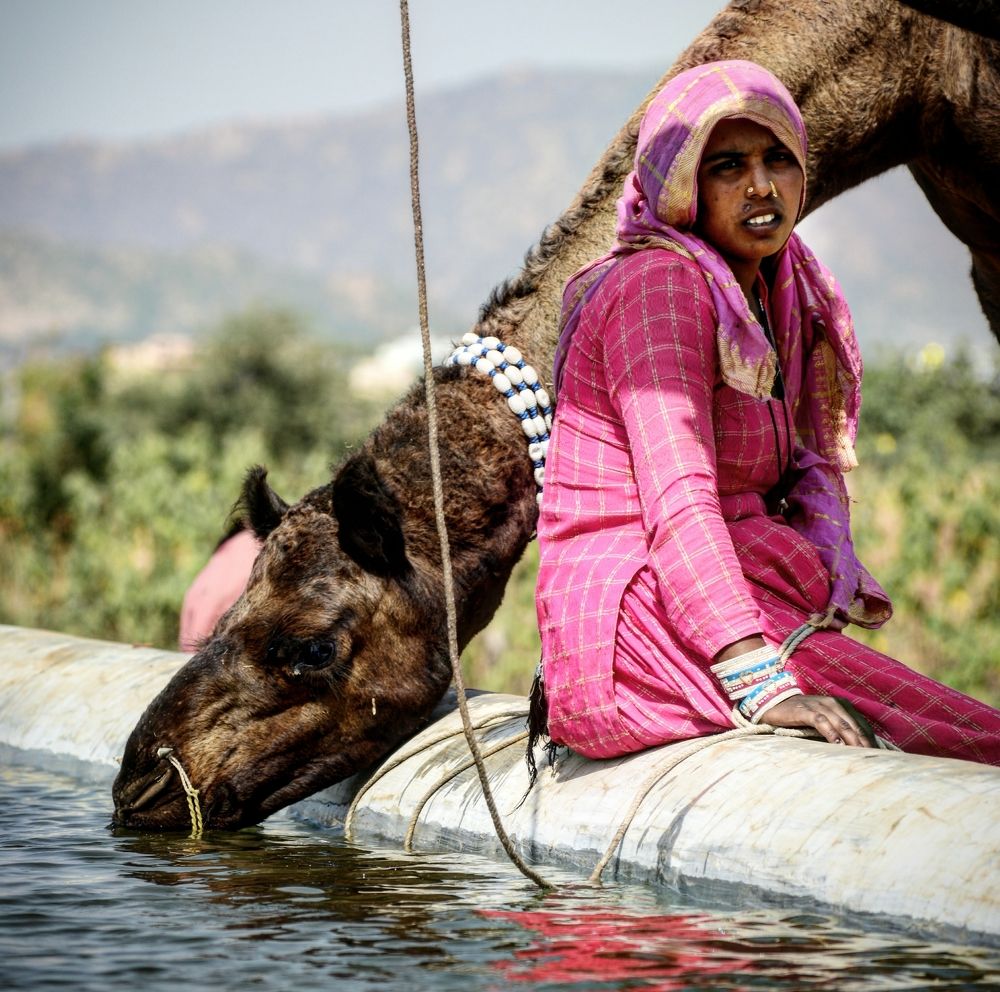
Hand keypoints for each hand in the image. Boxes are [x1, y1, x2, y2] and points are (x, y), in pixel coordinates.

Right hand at [758, 694, 873, 747]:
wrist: (775, 703)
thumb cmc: (802, 715)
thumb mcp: (824, 719)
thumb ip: (839, 729)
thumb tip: (858, 749)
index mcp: (841, 705)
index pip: (861, 724)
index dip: (870, 740)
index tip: (879, 757)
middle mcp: (833, 703)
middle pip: (854, 725)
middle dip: (864, 742)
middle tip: (874, 760)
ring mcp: (819, 705)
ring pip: (841, 724)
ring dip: (851, 740)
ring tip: (859, 754)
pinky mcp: (805, 710)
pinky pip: (821, 722)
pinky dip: (830, 733)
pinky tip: (837, 745)